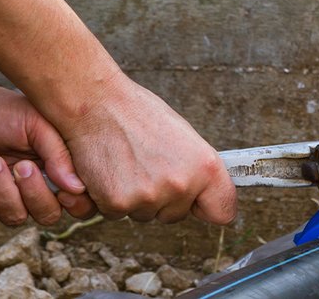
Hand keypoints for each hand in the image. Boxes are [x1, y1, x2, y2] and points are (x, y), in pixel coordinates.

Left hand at [0, 69, 96, 225]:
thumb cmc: (0, 111)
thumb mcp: (36, 123)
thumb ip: (59, 153)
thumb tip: (77, 187)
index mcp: (58, 167)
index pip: (80, 202)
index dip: (77, 204)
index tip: (62, 189)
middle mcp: (36, 186)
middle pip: (48, 215)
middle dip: (34, 194)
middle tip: (21, 166)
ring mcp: (8, 197)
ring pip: (17, 218)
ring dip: (5, 192)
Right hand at [59, 73, 236, 224]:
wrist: (96, 103)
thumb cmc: (136, 113)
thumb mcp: (183, 136)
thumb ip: (195, 169)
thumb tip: (202, 191)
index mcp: (205, 167)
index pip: (223, 211)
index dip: (206, 206)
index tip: (198, 203)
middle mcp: (181, 185)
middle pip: (176, 215)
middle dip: (161, 199)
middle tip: (146, 165)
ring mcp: (149, 197)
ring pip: (145, 215)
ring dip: (135, 198)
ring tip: (127, 163)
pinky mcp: (119, 203)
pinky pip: (118, 214)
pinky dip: (110, 198)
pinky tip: (110, 170)